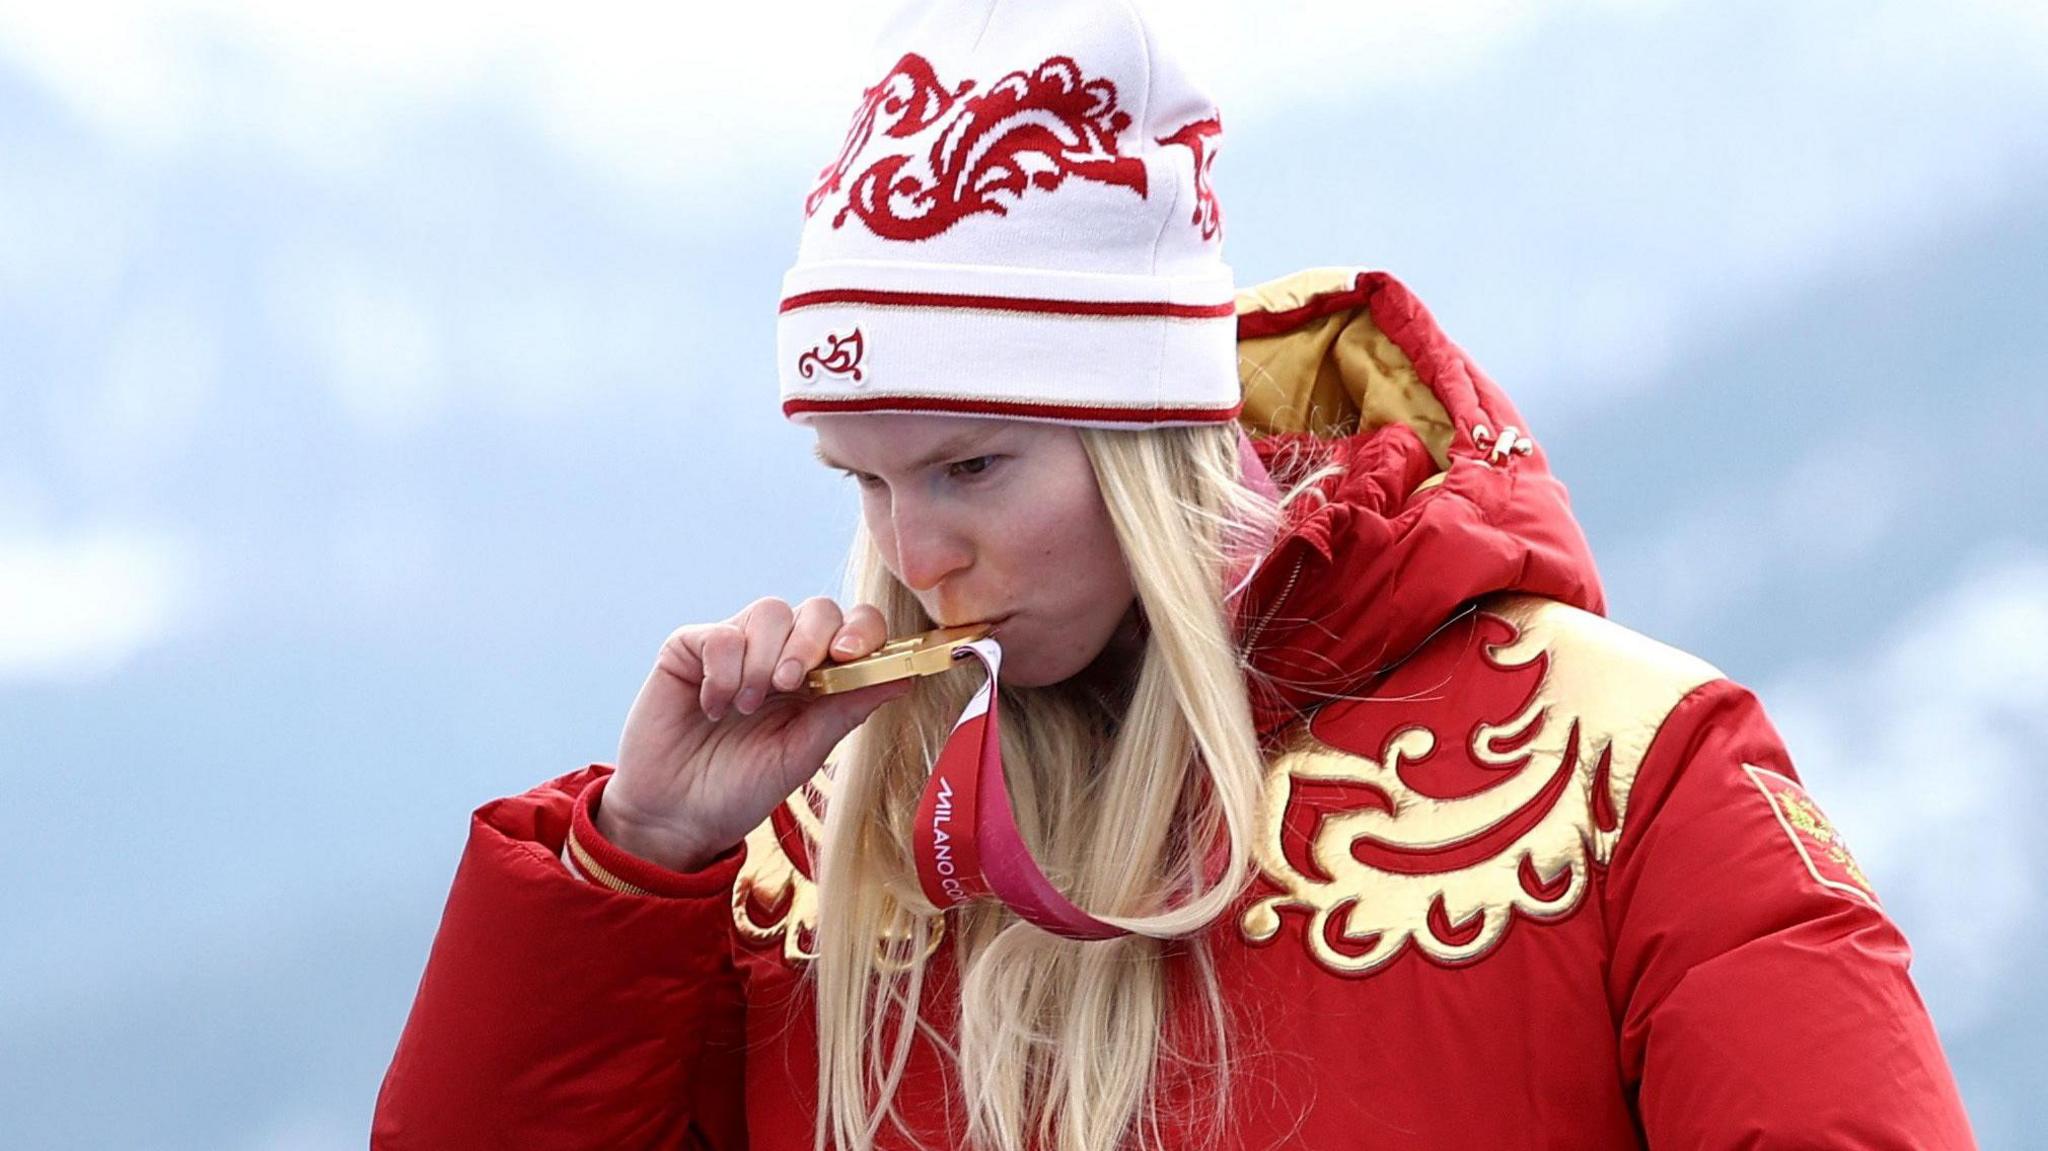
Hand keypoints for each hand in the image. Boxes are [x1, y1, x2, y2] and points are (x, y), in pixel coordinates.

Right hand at [599, 597, 906, 871]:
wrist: (677, 816)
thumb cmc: (743, 788)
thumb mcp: (802, 754)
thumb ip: (846, 711)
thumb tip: (904, 677)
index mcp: (819, 677)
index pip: (856, 629)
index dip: (863, 631)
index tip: (851, 656)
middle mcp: (782, 653)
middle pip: (818, 609)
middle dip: (812, 641)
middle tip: (791, 685)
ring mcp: (737, 646)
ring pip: (770, 611)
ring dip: (764, 661)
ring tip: (747, 708)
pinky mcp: (690, 648)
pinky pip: (721, 634)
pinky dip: (722, 671)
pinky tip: (713, 707)